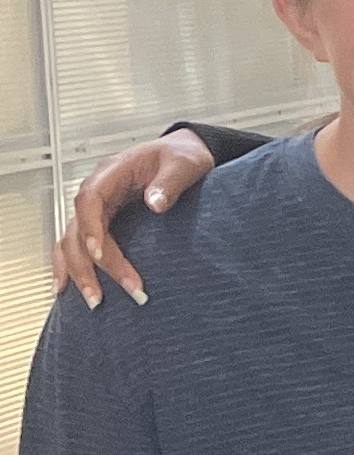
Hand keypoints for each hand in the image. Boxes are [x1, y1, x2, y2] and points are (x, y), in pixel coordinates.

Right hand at [53, 133, 214, 306]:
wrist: (183, 153)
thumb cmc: (182, 156)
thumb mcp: (184, 163)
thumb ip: (170, 182)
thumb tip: (156, 203)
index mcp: (113, 172)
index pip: (90, 200)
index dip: (90, 228)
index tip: (99, 254)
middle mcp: (99, 190)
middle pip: (77, 228)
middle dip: (86, 264)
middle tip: (102, 295)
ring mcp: (98, 207)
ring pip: (72, 240)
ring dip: (77, 271)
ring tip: (91, 300)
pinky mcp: (103, 221)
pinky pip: (78, 243)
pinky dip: (71, 265)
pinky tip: (67, 288)